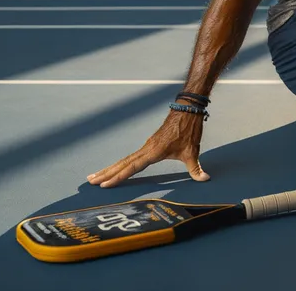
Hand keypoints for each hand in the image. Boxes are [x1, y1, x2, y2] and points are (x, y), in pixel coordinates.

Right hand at [87, 108, 208, 187]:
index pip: (132, 167)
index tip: (104, 185)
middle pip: (122, 163)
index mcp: (153, 152)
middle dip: (106, 173)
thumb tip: (205, 179)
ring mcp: (146, 146)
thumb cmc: (189, 130)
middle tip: (90, 181)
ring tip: (94, 176)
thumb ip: (196, 168)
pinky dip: (120, 164)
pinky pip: (130, 157)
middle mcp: (146, 149)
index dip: (118, 177)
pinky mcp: (149, 144)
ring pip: (124, 160)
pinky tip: (114, 169)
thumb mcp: (193, 151)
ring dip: (109, 168)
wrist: (187, 109)